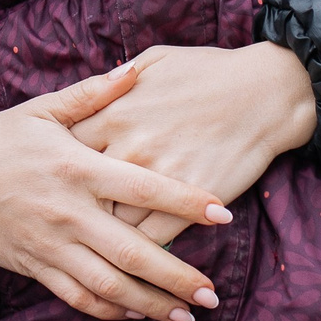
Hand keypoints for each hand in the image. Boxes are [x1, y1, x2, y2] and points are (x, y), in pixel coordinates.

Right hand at [0, 63, 234, 320]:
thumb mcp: (40, 110)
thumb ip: (91, 94)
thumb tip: (133, 71)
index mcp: (76, 168)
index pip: (143, 186)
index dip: (185, 201)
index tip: (222, 214)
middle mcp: (68, 212)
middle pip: (133, 251)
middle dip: (178, 276)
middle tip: (213, 293)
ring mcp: (52, 245)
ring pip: (110, 285)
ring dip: (151, 304)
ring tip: (187, 313)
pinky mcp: (36, 266)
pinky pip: (79, 297)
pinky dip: (110, 311)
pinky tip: (138, 315)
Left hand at [68, 43, 316, 246]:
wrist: (263, 92)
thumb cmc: (206, 72)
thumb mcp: (151, 61)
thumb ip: (112, 83)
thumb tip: (87, 96)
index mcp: (112, 114)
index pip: (64, 153)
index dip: (58, 172)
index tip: (56, 184)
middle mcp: (128, 148)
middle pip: (81, 193)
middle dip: (73, 209)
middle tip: (69, 222)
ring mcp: (158, 178)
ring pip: (114, 223)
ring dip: (105, 237)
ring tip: (97, 250)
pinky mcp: (189, 203)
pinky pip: (154, 239)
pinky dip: (143, 253)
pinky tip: (139, 259)